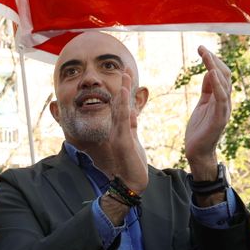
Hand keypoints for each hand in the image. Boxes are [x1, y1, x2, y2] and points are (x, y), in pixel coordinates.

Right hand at [110, 72, 147, 192]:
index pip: (121, 105)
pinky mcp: (123, 142)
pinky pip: (123, 122)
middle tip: (125, 68)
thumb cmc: (132, 163)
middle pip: (118, 103)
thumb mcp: (133, 140)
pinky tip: (125, 100)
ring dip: (122, 93)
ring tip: (125, 78)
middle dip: (122, 85)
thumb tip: (131, 112)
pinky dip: (123, 109)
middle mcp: (116, 129)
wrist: (130, 182)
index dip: (124, 89)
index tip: (127, 73)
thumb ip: (131, 126)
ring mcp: (118, 135)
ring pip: (119, 110)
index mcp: (120, 128)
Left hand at [184, 46, 231, 178]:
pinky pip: (221, 98)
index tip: (201, 49)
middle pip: (224, 75)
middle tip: (201, 48)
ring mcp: (224, 109)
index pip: (220, 74)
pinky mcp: (220, 118)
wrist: (197, 151)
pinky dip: (218, 85)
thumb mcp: (202, 104)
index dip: (212, 61)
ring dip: (215, 68)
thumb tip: (210, 72)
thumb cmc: (199, 129)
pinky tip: (212, 74)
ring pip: (224, 84)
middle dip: (213, 60)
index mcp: (220, 97)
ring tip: (206, 56)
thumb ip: (207, 90)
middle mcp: (225, 101)